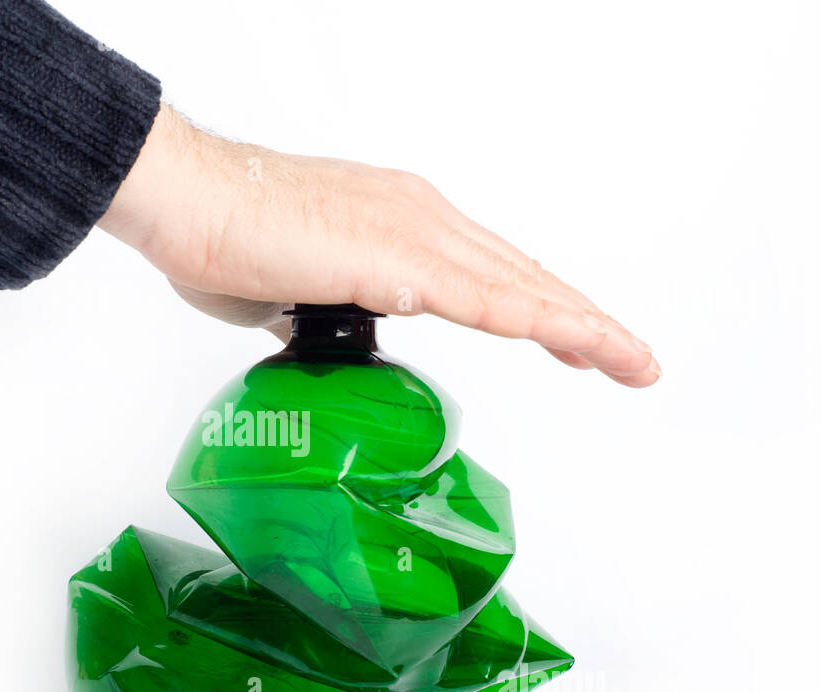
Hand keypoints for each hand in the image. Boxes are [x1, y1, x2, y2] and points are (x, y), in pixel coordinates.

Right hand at [99, 105, 659, 386]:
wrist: (186, 200)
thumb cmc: (226, 236)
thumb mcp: (295, 291)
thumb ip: (331, 311)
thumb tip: (334, 340)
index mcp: (400, 221)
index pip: (488, 272)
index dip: (540, 308)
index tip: (578, 341)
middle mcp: (419, 216)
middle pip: (520, 275)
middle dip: (582, 322)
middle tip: (634, 362)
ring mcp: (409, 232)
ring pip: (515, 285)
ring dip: (578, 325)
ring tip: (628, 363)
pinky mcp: (389, 258)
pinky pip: (476, 297)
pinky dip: (529, 320)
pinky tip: (570, 343)